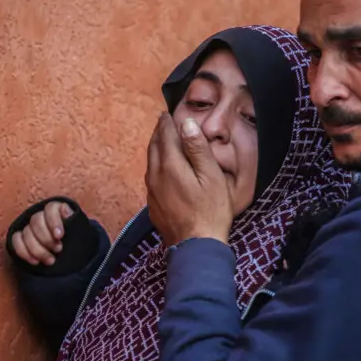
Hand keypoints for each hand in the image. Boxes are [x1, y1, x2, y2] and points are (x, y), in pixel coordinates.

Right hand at [11, 201, 73, 265]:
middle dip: (46, 238)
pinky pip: (16, 241)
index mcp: (57, 210)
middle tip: (58, 249)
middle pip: (36, 220)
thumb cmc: (78, 240)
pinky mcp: (20, 239)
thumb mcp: (81, 231)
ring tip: (51, 260)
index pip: (51, 208)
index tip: (60, 235)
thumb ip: (75, 220)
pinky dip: (24, 252)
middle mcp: (41, 216)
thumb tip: (67, 212)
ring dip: (38, 249)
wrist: (72, 254)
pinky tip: (35, 262)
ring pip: (26, 232)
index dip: (53, 221)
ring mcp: (29, 227)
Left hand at [145, 113, 232, 246]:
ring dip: (155, 149)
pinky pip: (151, 178)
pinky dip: (156, 166)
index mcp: (170, 165)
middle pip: (153, 147)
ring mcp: (152, 192)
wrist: (196, 247)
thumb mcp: (211, 176)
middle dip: (158, 133)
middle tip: (163, 123)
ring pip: (150, 162)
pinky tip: (163, 170)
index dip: (167, 123)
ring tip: (162, 141)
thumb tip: (186, 124)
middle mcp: (155, 176)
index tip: (168, 113)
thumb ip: (197, 149)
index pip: (165, 136)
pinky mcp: (153, 206)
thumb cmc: (210, 211)